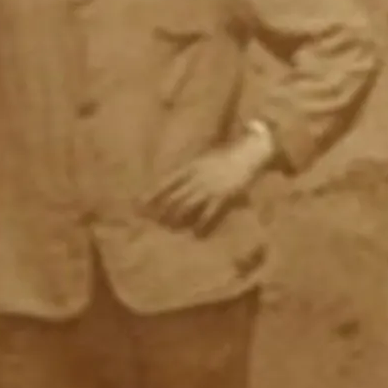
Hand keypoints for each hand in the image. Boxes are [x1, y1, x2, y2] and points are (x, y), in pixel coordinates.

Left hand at [147, 129, 276, 234]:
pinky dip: (201, 224)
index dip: (151, 194)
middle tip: (150, 221)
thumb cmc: (226, 156)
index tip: (138, 203)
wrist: (248, 154)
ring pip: (186, 205)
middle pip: (173, 197)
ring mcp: (209, 188)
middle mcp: (196, 178)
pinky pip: (209, 213)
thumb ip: (190, 171)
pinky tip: (195, 233)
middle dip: (160, 209)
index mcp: (190, 167)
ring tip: (168, 228)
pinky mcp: (223, 197)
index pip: (165, 182)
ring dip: (176, 217)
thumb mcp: (203, 159)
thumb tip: (173, 183)